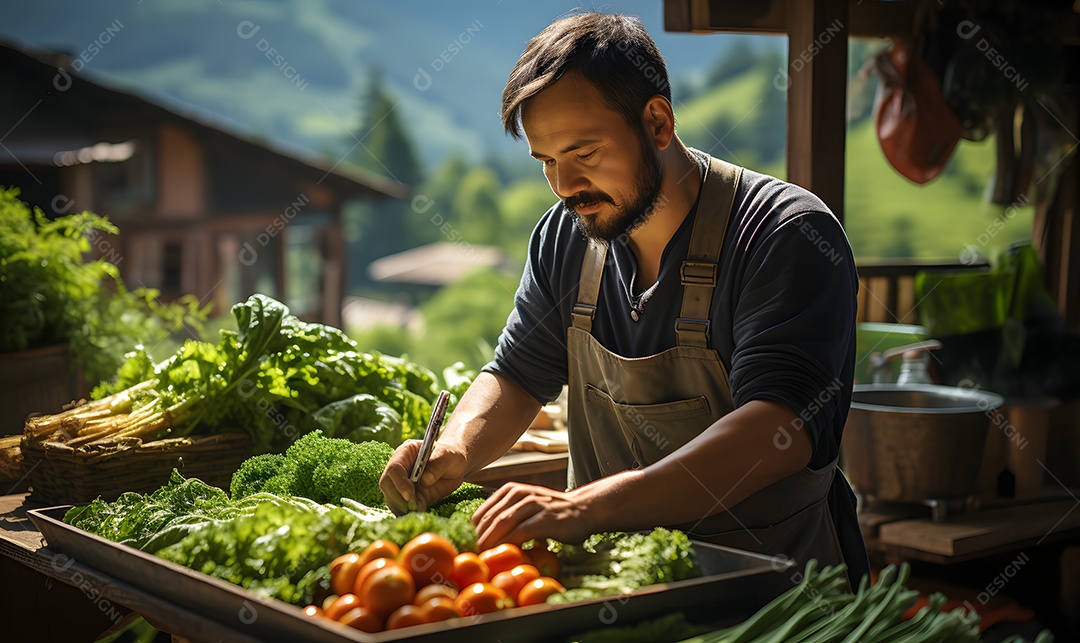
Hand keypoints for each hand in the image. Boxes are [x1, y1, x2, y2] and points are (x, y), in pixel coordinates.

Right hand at [379, 440, 467, 514]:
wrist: (454, 467)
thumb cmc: (450, 455)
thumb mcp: (447, 456)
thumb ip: (437, 464)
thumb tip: (425, 480)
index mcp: (405, 452)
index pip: (394, 468)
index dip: (399, 483)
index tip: (410, 496)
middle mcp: (399, 467)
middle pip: (386, 484)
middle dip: (398, 498)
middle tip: (414, 506)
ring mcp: (400, 482)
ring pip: (390, 497)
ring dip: (402, 507)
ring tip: (418, 510)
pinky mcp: (406, 496)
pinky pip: (400, 506)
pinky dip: (407, 512)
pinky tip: (419, 512)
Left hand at [471, 482, 594, 550]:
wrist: (583, 509)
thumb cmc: (552, 512)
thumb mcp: (527, 506)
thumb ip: (509, 515)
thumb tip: (484, 538)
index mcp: (511, 490)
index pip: (483, 512)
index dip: (473, 532)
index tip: (470, 548)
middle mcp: (520, 494)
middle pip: (491, 518)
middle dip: (479, 539)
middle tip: (473, 557)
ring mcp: (534, 504)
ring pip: (503, 522)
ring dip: (490, 541)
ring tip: (483, 557)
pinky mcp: (545, 518)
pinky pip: (521, 531)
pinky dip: (509, 544)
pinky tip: (503, 555)